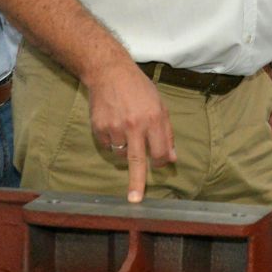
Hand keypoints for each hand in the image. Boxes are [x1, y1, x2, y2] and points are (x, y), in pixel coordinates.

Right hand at [86, 62, 175, 203]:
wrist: (109, 72)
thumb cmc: (139, 88)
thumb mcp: (160, 105)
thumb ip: (167, 133)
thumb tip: (172, 158)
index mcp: (154, 119)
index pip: (160, 152)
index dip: (161, 162)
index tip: (158, 165)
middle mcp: (134, 125)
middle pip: (137, 161)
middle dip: (137, 183)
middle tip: (135, 200)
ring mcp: (115, 127)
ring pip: (121, 155)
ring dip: (125, 151)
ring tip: (125, 130)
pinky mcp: (99, 128)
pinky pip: (108, 146)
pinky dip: (112, 142)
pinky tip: (114, 124)